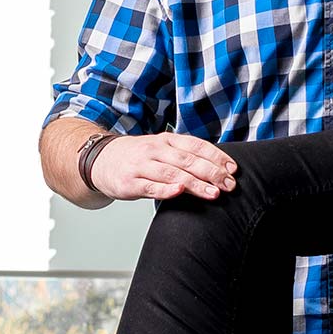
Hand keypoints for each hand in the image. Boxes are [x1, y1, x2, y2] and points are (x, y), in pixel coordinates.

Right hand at [91, 132, 237, 201]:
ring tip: (214, 193)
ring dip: (196, 184)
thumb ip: (184, 155)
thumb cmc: (137, 158)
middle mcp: (155, 150)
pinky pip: (151, 186)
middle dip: (212, 172)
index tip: (233, 169)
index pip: (197, 146)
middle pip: (188, 160)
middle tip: (230, 185)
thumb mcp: (161, 149)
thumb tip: (217, 167)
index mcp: (167, 140)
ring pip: (173, 173)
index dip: (217, 156)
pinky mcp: (130, 183)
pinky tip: (180, 191)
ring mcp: (142, 166)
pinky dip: (166, 189)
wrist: (100, 160)